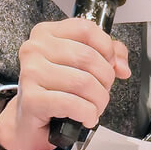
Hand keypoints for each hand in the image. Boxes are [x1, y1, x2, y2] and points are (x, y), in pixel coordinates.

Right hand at [0, 18, 129, 149]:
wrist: (28, 120)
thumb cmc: (55, 89)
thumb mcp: (81, 65)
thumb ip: (107, 55)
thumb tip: (122, 66)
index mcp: (47, 33)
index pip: (86, 29)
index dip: (107, 48)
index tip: (111, 63)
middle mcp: (35, 48)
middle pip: (88, 57)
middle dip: (105, 79)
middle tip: (102, 91)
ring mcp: (30, 72)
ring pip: (83, 82)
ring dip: (98, 100)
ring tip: (95, 107)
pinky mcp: (31, 99)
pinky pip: (72, 103)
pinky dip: (87, 113)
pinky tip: (87, 117)